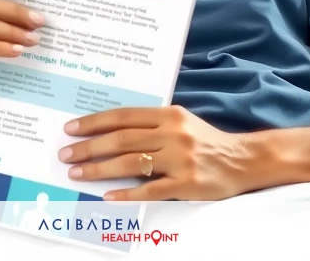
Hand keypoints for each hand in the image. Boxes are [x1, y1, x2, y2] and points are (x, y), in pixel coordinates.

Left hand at [58, 106, 252, 200]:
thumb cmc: (206, 141)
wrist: (243, 160)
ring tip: (78, 173)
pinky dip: (127, 193)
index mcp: (169, 115)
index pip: (123, 116)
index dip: (94, 122)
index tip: (71, 129)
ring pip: (131, 163)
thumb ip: (151, 124)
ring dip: (100, 169)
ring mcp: (180, 159)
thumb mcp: (181, 122)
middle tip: (66, 154)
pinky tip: (108, 196)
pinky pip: (150, 190)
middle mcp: (173, 134)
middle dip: (89, 147)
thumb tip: (109, 131)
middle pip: (122, 139)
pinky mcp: (187, 184)